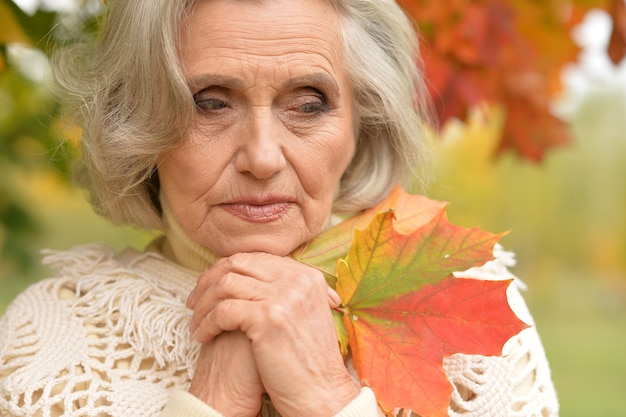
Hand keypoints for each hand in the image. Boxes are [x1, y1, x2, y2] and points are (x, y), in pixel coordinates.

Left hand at [187, 252, 359, 416]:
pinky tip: (202, 336)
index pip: (256, 258)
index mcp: (307, 276)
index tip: (210, 287)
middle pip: (237, 264)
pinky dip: (206, 323)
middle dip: (209, 281)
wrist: (321, 393)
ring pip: (225, 284)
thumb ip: (287, 291)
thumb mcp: (306, 314)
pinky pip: (223, 310)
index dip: (227, 270)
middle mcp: (297, 280)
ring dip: (203, 304)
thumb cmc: (308, 360)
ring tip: (196, 323)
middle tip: (194, 302)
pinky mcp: (268, 318)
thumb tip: (252, 279)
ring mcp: (284, 297)